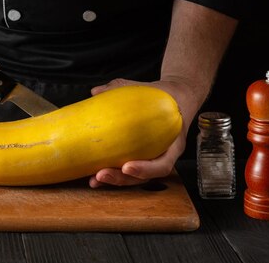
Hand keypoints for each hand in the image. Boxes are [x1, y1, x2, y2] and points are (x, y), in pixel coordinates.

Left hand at [87, 77, 201, 187]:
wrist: (175, 100)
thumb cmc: (161, 96)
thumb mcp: (146, 89)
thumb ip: (120, 88)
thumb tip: (95, 91)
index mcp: (172, 143)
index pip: (163, 164)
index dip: (145, 169)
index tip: (127, 166)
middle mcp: (163, 155)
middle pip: (144, 177)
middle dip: (121, 179)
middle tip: (101, 175)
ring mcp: (151, 159)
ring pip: (134, 178)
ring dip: (114, 181)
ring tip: (93, 180)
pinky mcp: (139, 158)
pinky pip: (127, 170)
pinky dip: (112, 172)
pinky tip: (93, 174)